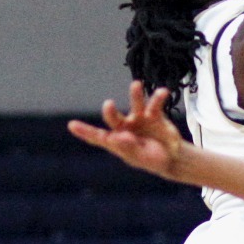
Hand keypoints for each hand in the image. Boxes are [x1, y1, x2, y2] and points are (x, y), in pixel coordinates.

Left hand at [67, 84, 187, 180]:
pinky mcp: (154, 115)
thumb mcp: (140, 156)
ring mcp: (139, 119)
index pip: (98, 137)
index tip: (72, 125)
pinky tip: (162, 92)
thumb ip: (128, 146)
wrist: (172, 157)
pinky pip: (155, 104)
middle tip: (109, 105)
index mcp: (117, 142)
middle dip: (110, 112)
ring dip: (135, 95)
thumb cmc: (152, 159)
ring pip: (135, 104)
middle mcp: (125, 127)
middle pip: (114, 117)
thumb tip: (116, 137)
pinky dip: (158, 97)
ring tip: (136, 85)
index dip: (85, 131)